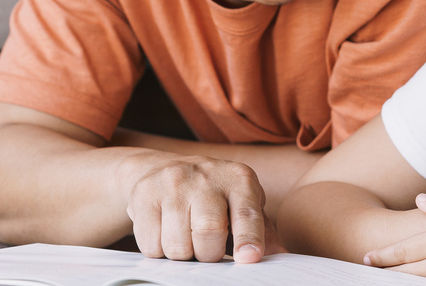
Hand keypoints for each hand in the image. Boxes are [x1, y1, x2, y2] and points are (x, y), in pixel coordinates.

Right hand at [125, 154, 267, 262]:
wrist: (161, 168)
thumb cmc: (213, 196)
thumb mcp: (241, 204)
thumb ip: (261, 230)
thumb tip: (281, 256)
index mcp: (240, 179)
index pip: (246, 213)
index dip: (248, 238)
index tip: (249, 258)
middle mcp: (207, 175)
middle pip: (208, 233)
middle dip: (209, 254)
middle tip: (207, 249)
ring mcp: (172, 182)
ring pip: (177, 245)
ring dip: (183, 255)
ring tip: (186, 239)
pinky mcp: (144, 194)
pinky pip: (150, 245)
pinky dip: (158, 251)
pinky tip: (164, 233)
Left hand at [363, 193, 425, 283]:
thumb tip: (419, 201)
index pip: (403, 251)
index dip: (383, 255)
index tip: (366, 258)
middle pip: (405, 272)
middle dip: (385, 272)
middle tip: (369, 271)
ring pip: (419, 282)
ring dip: (402, 280)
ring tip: (389, 278)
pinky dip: (425, 285)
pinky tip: (422, 282)